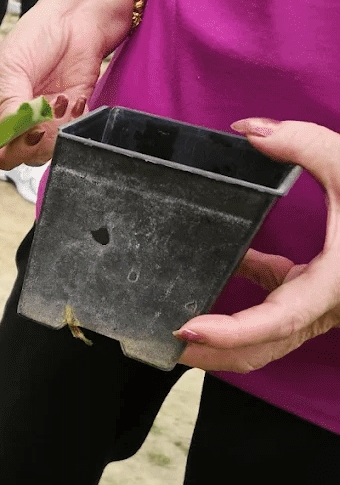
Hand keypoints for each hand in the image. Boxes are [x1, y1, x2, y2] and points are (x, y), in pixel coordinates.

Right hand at [0, 0, 138, 175]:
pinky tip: (70, 101)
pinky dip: (67, 126)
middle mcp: (7, 118)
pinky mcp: (62, 120)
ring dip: (48, 135)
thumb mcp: (10, 70)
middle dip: (20, 145)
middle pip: (7, 154)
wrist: (79, 20)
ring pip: (35, 153)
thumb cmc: (36, 35)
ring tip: (56, 105)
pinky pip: (61, 140)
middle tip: (34, 129)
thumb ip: (8, 109)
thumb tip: (6, 141)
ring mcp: (35, 121)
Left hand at [175, 119, 339, 371]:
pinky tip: (228, 266)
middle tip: (161, 343)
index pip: (273, 324)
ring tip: (177, 324)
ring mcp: (325, 304)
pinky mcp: (321, 290)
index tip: (186, 328)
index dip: (227, 332)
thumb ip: (305, 144)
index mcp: (335, 286)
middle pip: (260, 349)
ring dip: (223, 337)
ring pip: (267, 338)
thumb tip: (247, 129)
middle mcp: (329, 306)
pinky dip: (249, 295)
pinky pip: (277, 304)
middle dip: (211, 354)